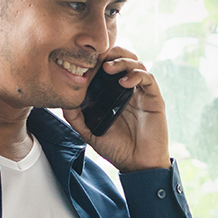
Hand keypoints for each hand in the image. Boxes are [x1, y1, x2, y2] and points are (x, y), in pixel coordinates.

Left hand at [62, 51, 169, 171]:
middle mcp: (129, 89)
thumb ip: (76, 117)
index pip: (108, 66)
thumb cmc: (117, 149)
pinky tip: (124, 82)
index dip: (99, 58)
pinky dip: (136, 75)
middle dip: (112, 52)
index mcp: (114, 93)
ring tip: (108, 68)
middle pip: (124, 58)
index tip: (85, 58)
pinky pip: (148, 78)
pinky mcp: (154, 98)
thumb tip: (63, 101)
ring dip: (122, 61)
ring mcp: (142, 93)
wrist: (137, 165)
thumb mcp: (90, 132)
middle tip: (98, 56)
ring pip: (137, 63)